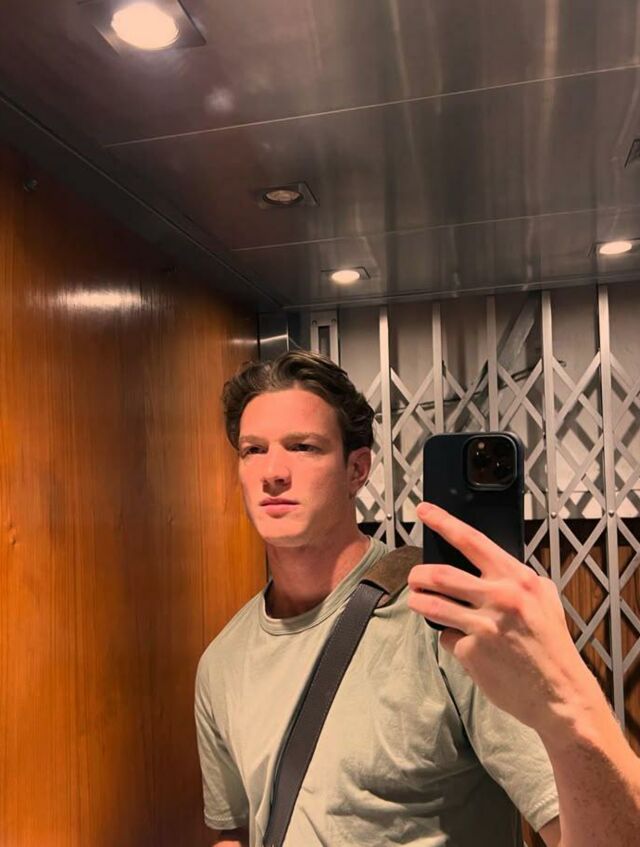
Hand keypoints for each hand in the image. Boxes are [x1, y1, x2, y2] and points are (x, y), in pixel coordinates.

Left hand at [407, 502, 599, 736]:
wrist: (560, 694)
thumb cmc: (551, 644)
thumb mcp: (544, 598)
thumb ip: (517, 578)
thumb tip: (488, 562)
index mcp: (518, 579)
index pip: (472, 541)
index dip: (443, 523)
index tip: (424, 511)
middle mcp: (500, 597)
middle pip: (440, 574)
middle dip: (418, 574)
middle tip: (414, 577)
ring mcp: (483, 625)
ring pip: (432, 605)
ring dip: (418, 601)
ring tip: (417, 600)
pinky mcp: (471, 652)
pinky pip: (446, 637)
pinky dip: (449, 638)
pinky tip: (464, 644)